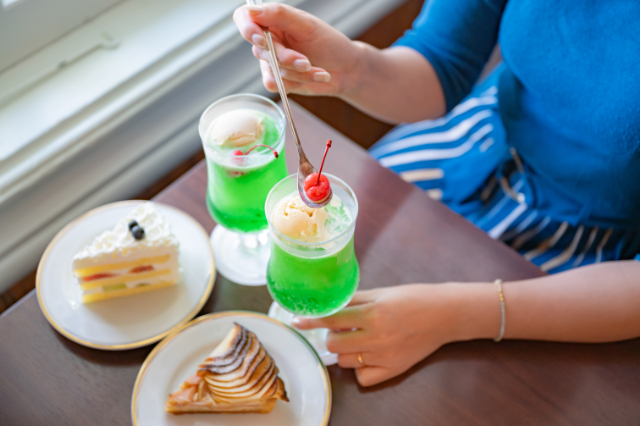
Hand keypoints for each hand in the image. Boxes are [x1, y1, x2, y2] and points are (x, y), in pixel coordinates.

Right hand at [233, 3, 362, 95]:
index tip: (261, 39)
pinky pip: (273, 84)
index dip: (247, 28)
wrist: (346, 70)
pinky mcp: (278, 79)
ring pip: (270, 69)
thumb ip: (278, 15)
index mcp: (272, 20)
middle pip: (260, 49)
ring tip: (316, 67)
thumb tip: (251, 11)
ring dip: (297, 71)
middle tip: (306, 61)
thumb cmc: (329, 42)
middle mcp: (268, 40)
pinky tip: (313, 76)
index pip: (244, 18)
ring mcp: (271, 61)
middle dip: (285, 58)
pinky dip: (297, 82)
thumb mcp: (306, 25)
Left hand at [294, 284, 495, 386]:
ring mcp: (385, 357)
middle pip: (334, 345)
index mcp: (373, 314)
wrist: (444, 314)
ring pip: (346, 362)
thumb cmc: (413, 298)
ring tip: (360, 339)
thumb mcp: (381, 293)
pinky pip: (363, 378)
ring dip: (346, 351)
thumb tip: (329, 303)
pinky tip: (369, 355)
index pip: (332, 319)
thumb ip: (354, 300)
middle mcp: (377, 337)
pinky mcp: (393, 370)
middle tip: (343, 329)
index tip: (298, 320)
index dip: (312, 320)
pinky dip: (361, 368)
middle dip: (332, 336)